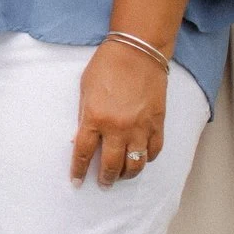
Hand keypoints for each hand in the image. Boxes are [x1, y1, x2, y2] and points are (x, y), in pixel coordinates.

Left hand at [71, 38, 167, 186]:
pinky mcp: (157, 123)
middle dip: (105, 179)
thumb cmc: (107, 65)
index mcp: (95, 117)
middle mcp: (118, 127)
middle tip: (104, 183)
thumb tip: (81, 139)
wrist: (138, 51)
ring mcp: (140, 127)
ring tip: (122, 175)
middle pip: (111, 165)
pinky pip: (154, 151)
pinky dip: (147, 158)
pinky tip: (141, 159)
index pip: (83, 153)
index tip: (76, 182)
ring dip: (127, 174)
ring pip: (135, 164)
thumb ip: (85, 116)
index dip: (78, 171)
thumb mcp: (86, 89)